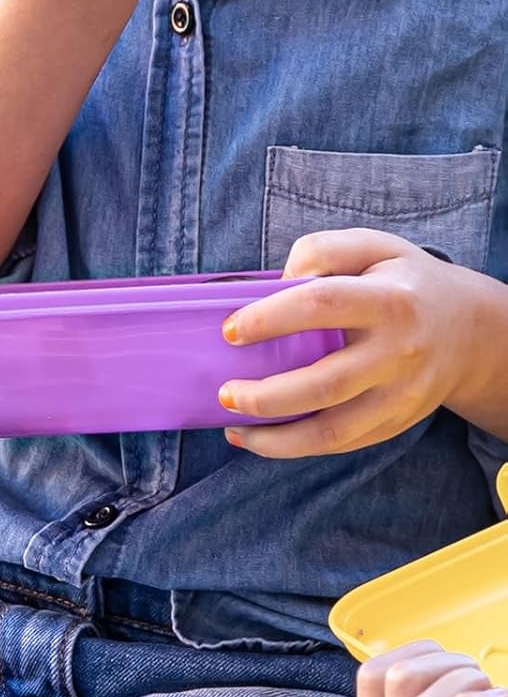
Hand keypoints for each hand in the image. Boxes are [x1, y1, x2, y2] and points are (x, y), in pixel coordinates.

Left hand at [219, 230, 484, 458]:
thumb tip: (277, 283)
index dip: (269, 318)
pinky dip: (292, 448)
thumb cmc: (403, 284)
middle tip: (224, 392)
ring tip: (232, 426)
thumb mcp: (373, 248)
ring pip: (331, 430)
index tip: (229, 330)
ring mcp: (400, 395)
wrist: (472, 330)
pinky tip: (257, 439)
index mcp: (389, 300)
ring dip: (273, 437)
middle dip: (265, 396)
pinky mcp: (395, 422)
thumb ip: (323, 251)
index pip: (322, 304)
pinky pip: (339, 444)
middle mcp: (398, 352)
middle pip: (325, 384)